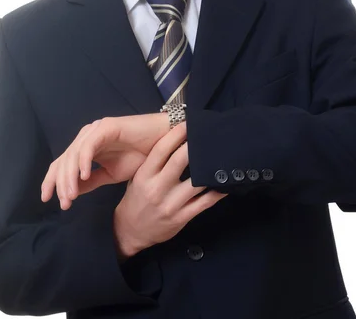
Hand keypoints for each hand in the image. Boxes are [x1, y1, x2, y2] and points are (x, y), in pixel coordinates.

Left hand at [41, 112, 168, 209]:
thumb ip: (92, 181)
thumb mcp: (112, 174)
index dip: (52, 181)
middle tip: (64, 204)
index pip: (62, 164)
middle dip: (60, 183)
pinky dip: (84, 161)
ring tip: (71, 196)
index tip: (48, 200)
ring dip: (70, 177)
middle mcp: (88, 137)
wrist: (165, 142)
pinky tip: (84, 176)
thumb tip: (72, 193)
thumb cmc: (142, 156)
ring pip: (73, 154)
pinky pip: (89, 145)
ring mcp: (96, 130)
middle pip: (64, 160)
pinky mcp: (106, 127)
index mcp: (87, 148)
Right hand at [113, 122, 228, 258]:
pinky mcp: (182, 217)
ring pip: (195, 183)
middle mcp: (157, 188)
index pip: (161, 150)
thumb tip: (174, 140)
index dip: (175, 135)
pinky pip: (204, 203)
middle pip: (179, 162)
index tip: (187, 123)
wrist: (130, 231)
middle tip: (207, 134)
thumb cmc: (136, 199)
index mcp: (145, 175)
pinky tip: (225, 184)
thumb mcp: (138, 177)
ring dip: (209, 169)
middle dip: (194, 146)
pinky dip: (217, 193)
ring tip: (220, 156)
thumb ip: (154, 162)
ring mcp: (171, 204)